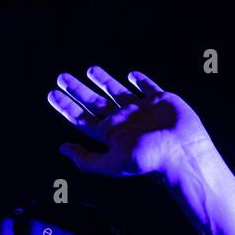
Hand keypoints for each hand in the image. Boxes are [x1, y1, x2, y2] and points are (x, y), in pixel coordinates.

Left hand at [48, 67, 213, 176]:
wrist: (182, 151)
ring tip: (89, 69)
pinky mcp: (161, 100)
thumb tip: (62, 149)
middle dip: (77, 90)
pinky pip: (148, 87)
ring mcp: (141, 109)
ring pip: (117, 91)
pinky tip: (131, 74)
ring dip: (103, 80)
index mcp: (110, 134)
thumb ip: (86, 159)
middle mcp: (123, 120)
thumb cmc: (147, 160)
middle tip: (61, 77)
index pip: (81, 118)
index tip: (51, 94)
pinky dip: (140, 80)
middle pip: (94, 102)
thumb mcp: (110, 164)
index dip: (65, 106)